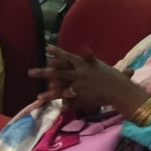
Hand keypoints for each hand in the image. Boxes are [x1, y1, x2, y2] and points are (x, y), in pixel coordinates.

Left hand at [30, 46, 145, 114]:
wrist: (121, 90)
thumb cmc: (116, 79)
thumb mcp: (102, 66)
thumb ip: (91, 60)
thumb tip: (86, 51)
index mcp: (85, 64)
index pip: (68, 56)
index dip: (57, 52)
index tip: (46, 48)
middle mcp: (80, 73)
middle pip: (58, 71)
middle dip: (43, 72)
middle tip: (30, 72)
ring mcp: (80, 84)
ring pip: (60, 86)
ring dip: (48, 91)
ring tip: (38, 95)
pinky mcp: (82, 95)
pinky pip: (68, 98)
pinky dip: (59, 101)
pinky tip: (48, 103)